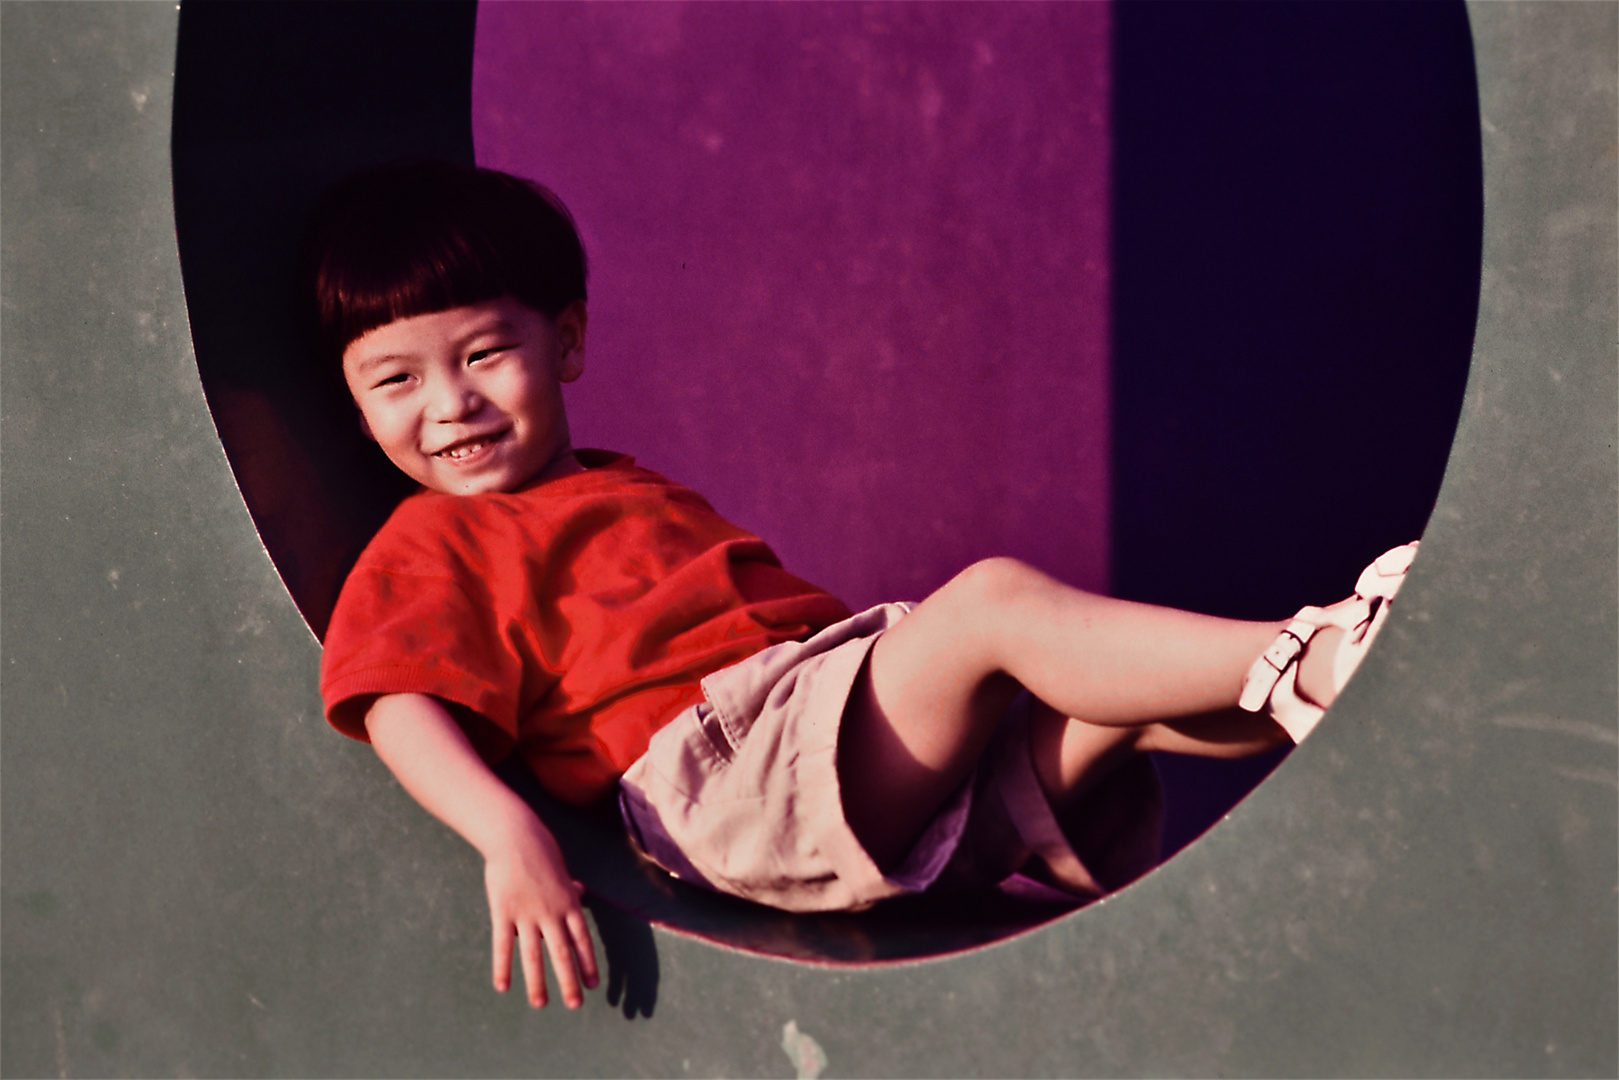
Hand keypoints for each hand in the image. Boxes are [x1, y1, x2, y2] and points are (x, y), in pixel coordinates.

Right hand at [484, 814, 600, 1007]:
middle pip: (562, 953)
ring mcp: (526, 914)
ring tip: (540, 1004)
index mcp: (569, 903)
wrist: (515, 837)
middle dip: (569, 981)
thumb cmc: (540, 851)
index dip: (587, 963)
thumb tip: (581, 892)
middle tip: (575, 1005)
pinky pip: (503, 945)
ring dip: (537, 982)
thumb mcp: (561, 870)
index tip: (592, 985)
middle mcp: (551, 912)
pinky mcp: (503, 912)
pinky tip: (503, 986)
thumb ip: (569, 887)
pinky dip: (503, 967)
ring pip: (533, 955)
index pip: (582, 940)